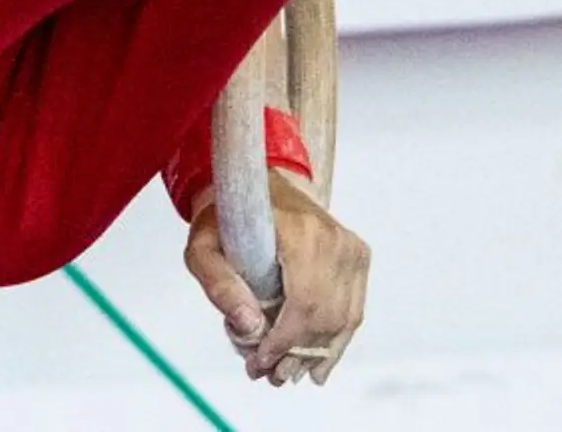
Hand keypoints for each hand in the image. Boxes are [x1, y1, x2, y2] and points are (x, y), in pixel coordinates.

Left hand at [182, 169, 369, 387]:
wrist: (261, 187)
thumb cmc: (229, 218)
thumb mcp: (204, 246)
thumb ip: (219, 285)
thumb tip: (248, 326)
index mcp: (299, 231)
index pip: (302, 301)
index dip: (283, 341)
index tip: (259, 363)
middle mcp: (333, 238)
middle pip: (324, 315)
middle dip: (296, 354)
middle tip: (269, 376)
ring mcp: (350, 247)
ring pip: (343, 319)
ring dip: (316, 355)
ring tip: (288, 374)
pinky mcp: (358, 256)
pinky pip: (354, 311)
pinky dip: (337, 342)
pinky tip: (319, 366)